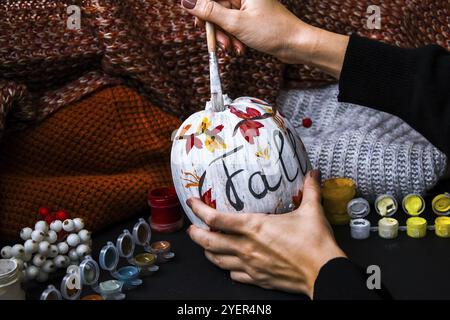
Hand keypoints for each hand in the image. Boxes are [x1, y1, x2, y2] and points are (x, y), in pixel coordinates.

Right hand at [181, 0, 348, 77]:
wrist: (295, 45)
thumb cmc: (272, 31)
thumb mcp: (235, 23)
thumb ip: (209, 12)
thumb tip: (187, 2)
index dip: (202, 9)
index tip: (198, 23)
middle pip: (217, 7)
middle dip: (216, 28)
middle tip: (216, 42)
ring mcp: (248, 6)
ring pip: (225, 19)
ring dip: (225, 36)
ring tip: (232, 48)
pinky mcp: (251, 17)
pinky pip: (234, 26)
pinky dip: (233, 38)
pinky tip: (239, 48)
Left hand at [187, 169, 346, 297]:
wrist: (324, 273)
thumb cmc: (316, 244)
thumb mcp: (312, 211)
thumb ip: (310, 190)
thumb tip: (312, 173)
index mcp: (255, 227)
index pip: (216, 219)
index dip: (199, 210)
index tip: (192, 202)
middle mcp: (247, 247)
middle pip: (208, 242)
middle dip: (195, 234)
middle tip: (191, 228)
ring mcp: (250, 266)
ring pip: (217, 260)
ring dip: (208, 252)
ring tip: (205, 245)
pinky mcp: (257, 279)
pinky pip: (234, 275)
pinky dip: (228, 269)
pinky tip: (230, 265)